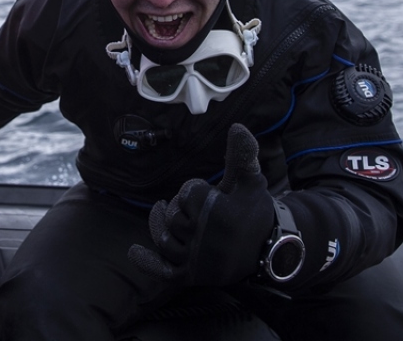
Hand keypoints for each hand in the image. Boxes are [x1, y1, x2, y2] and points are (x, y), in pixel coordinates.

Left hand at [128, 123, 274, 285]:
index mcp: (217, 213)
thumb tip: (237, 127)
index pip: (188, 192)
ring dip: (163, 226)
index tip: (214, 194)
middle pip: (174, 216)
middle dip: (182, 209)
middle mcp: (203, 238)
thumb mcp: (251, 181)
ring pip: (165, 239)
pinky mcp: (190, 275)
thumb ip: (242, 155)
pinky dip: (146, 262)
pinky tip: (133, 252)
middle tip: (197, 210)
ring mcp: (195, 259)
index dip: (196, 190)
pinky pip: (162, 271)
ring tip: (165, 214)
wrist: (268, 249)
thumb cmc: (256, 211)